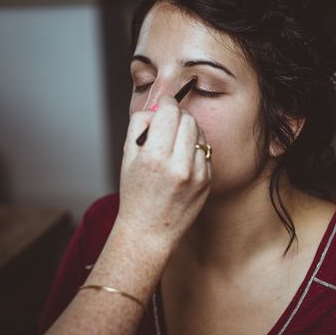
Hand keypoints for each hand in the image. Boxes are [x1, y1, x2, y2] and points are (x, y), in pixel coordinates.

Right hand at [116, 95, 210, 251]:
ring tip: (174, 142)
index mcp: (155, 157)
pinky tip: (182, 160)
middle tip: (168, 121)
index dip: (167, 102)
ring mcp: (197, 174)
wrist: (150, 232)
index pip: (170, 112)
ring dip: (188, 129)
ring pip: (200, 133)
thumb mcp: (127, 157)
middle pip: (188, 119)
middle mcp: (179, 165)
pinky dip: (194, 149)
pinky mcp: (207, 181)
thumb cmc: (135, 195)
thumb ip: (140, 125)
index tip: (164, 102)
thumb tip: (157, 105)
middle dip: (177, 114)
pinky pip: (205, 151)